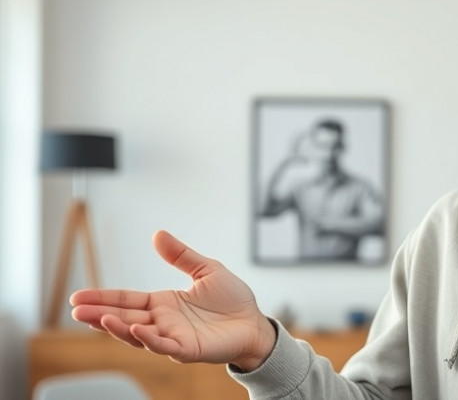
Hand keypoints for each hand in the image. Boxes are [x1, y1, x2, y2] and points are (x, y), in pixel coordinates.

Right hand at [70, 230, 275, 370]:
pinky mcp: (187, 349)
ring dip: (118, 328)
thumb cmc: (232, 299)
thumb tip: (158, 234)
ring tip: (100, 318)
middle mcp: (163, 321)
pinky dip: (149, 339)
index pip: (127, 299)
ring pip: (138, 334)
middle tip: (76, 310)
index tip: (78, 297)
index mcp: (164, 302)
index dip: (103, 298)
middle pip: (124, 317)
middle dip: (99, 314)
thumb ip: (181, 255)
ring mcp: (173, 337)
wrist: (254, 322)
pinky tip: (137, 329)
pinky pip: (164, 346)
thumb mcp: (206, 269)